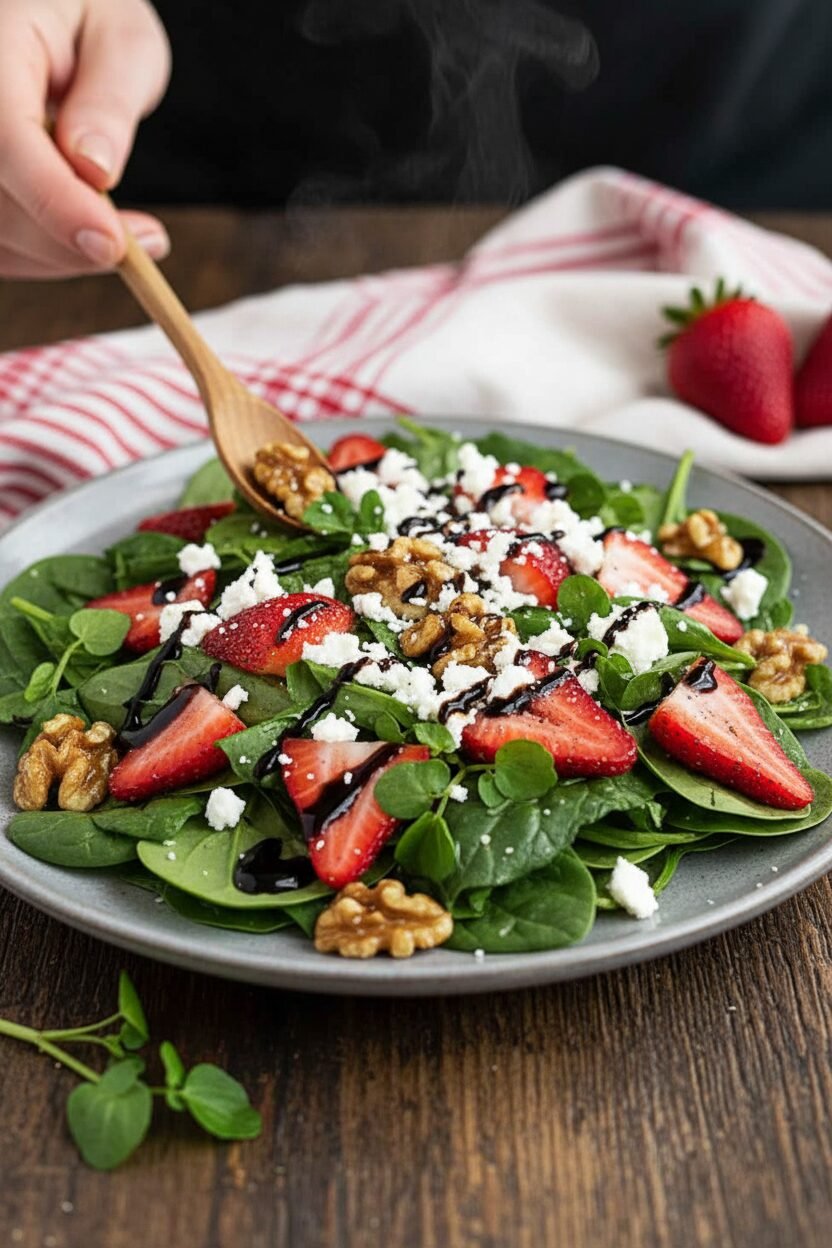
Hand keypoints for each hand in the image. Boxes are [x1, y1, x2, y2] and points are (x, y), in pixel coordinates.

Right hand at [0, 0, 170, 277]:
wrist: (47, 13)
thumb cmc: (88, 16)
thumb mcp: (121, 37)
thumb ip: (108, 99)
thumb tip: (95, 168)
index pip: (5, 140)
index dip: (56, 201)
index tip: (112, 243)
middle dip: (68, 240)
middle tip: (147, 242)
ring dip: (61, 254)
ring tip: (129, 233)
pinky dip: (46, 254)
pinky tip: (92, 232)